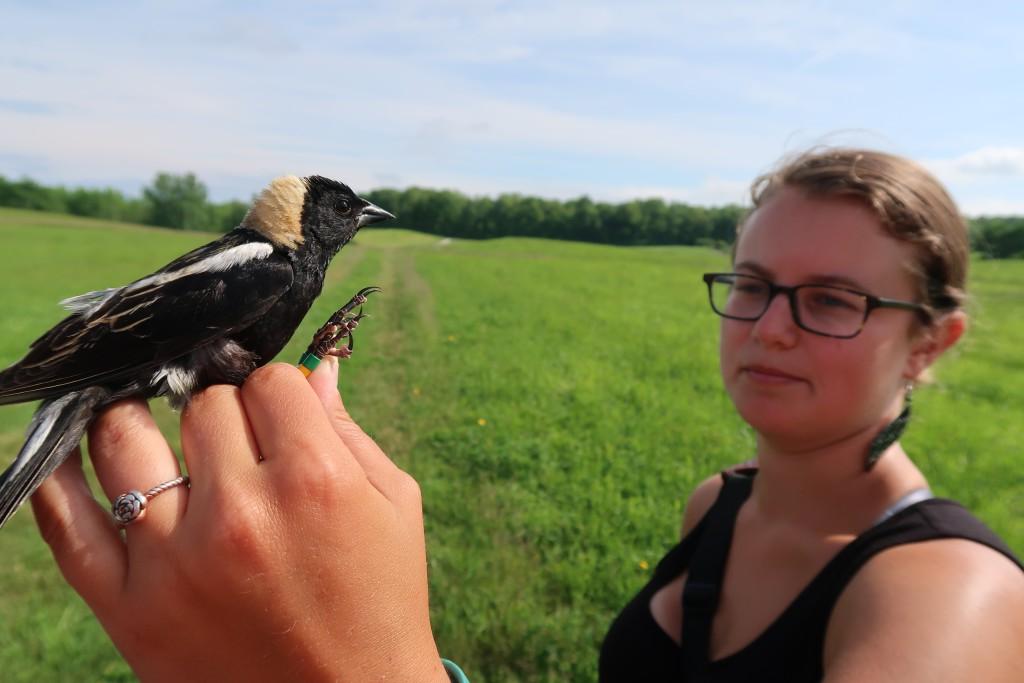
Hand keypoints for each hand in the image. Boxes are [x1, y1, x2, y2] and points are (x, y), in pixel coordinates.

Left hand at [30, 359, 446, 682]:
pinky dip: (57, 483)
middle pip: (205, 407)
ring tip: (151, 432)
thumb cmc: (381, 599)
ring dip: (139, 423)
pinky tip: (69, 461)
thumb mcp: (394, 505)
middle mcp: (243, 512)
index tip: (279, 417)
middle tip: (239, 449)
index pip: (270, 383)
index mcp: (315, 479)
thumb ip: (348, 430)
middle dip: (225, 416)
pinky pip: (67, 528)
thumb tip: (315, 368)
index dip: (277, 395)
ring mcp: (178, 560)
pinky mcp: (131, 609)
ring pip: (125, 438)